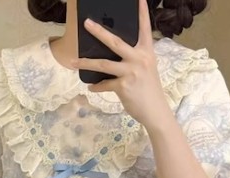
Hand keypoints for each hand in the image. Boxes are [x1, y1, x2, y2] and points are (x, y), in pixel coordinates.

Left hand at [73, 0, 172, 130]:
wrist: (156, 112)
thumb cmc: (150, 90)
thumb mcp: (147, 69)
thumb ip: (135, 58)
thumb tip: (116, 54)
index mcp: (147, 52)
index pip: (144, 29)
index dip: (142, 13)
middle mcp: (139, 59)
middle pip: (115, 42)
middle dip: (99, 32)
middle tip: (86, 23)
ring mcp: (130, 72)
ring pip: (103, 64)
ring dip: (86, 62)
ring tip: (73, 61)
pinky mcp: (123, 86)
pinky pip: (105, 84)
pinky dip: (97, 86)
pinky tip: (91, 87)